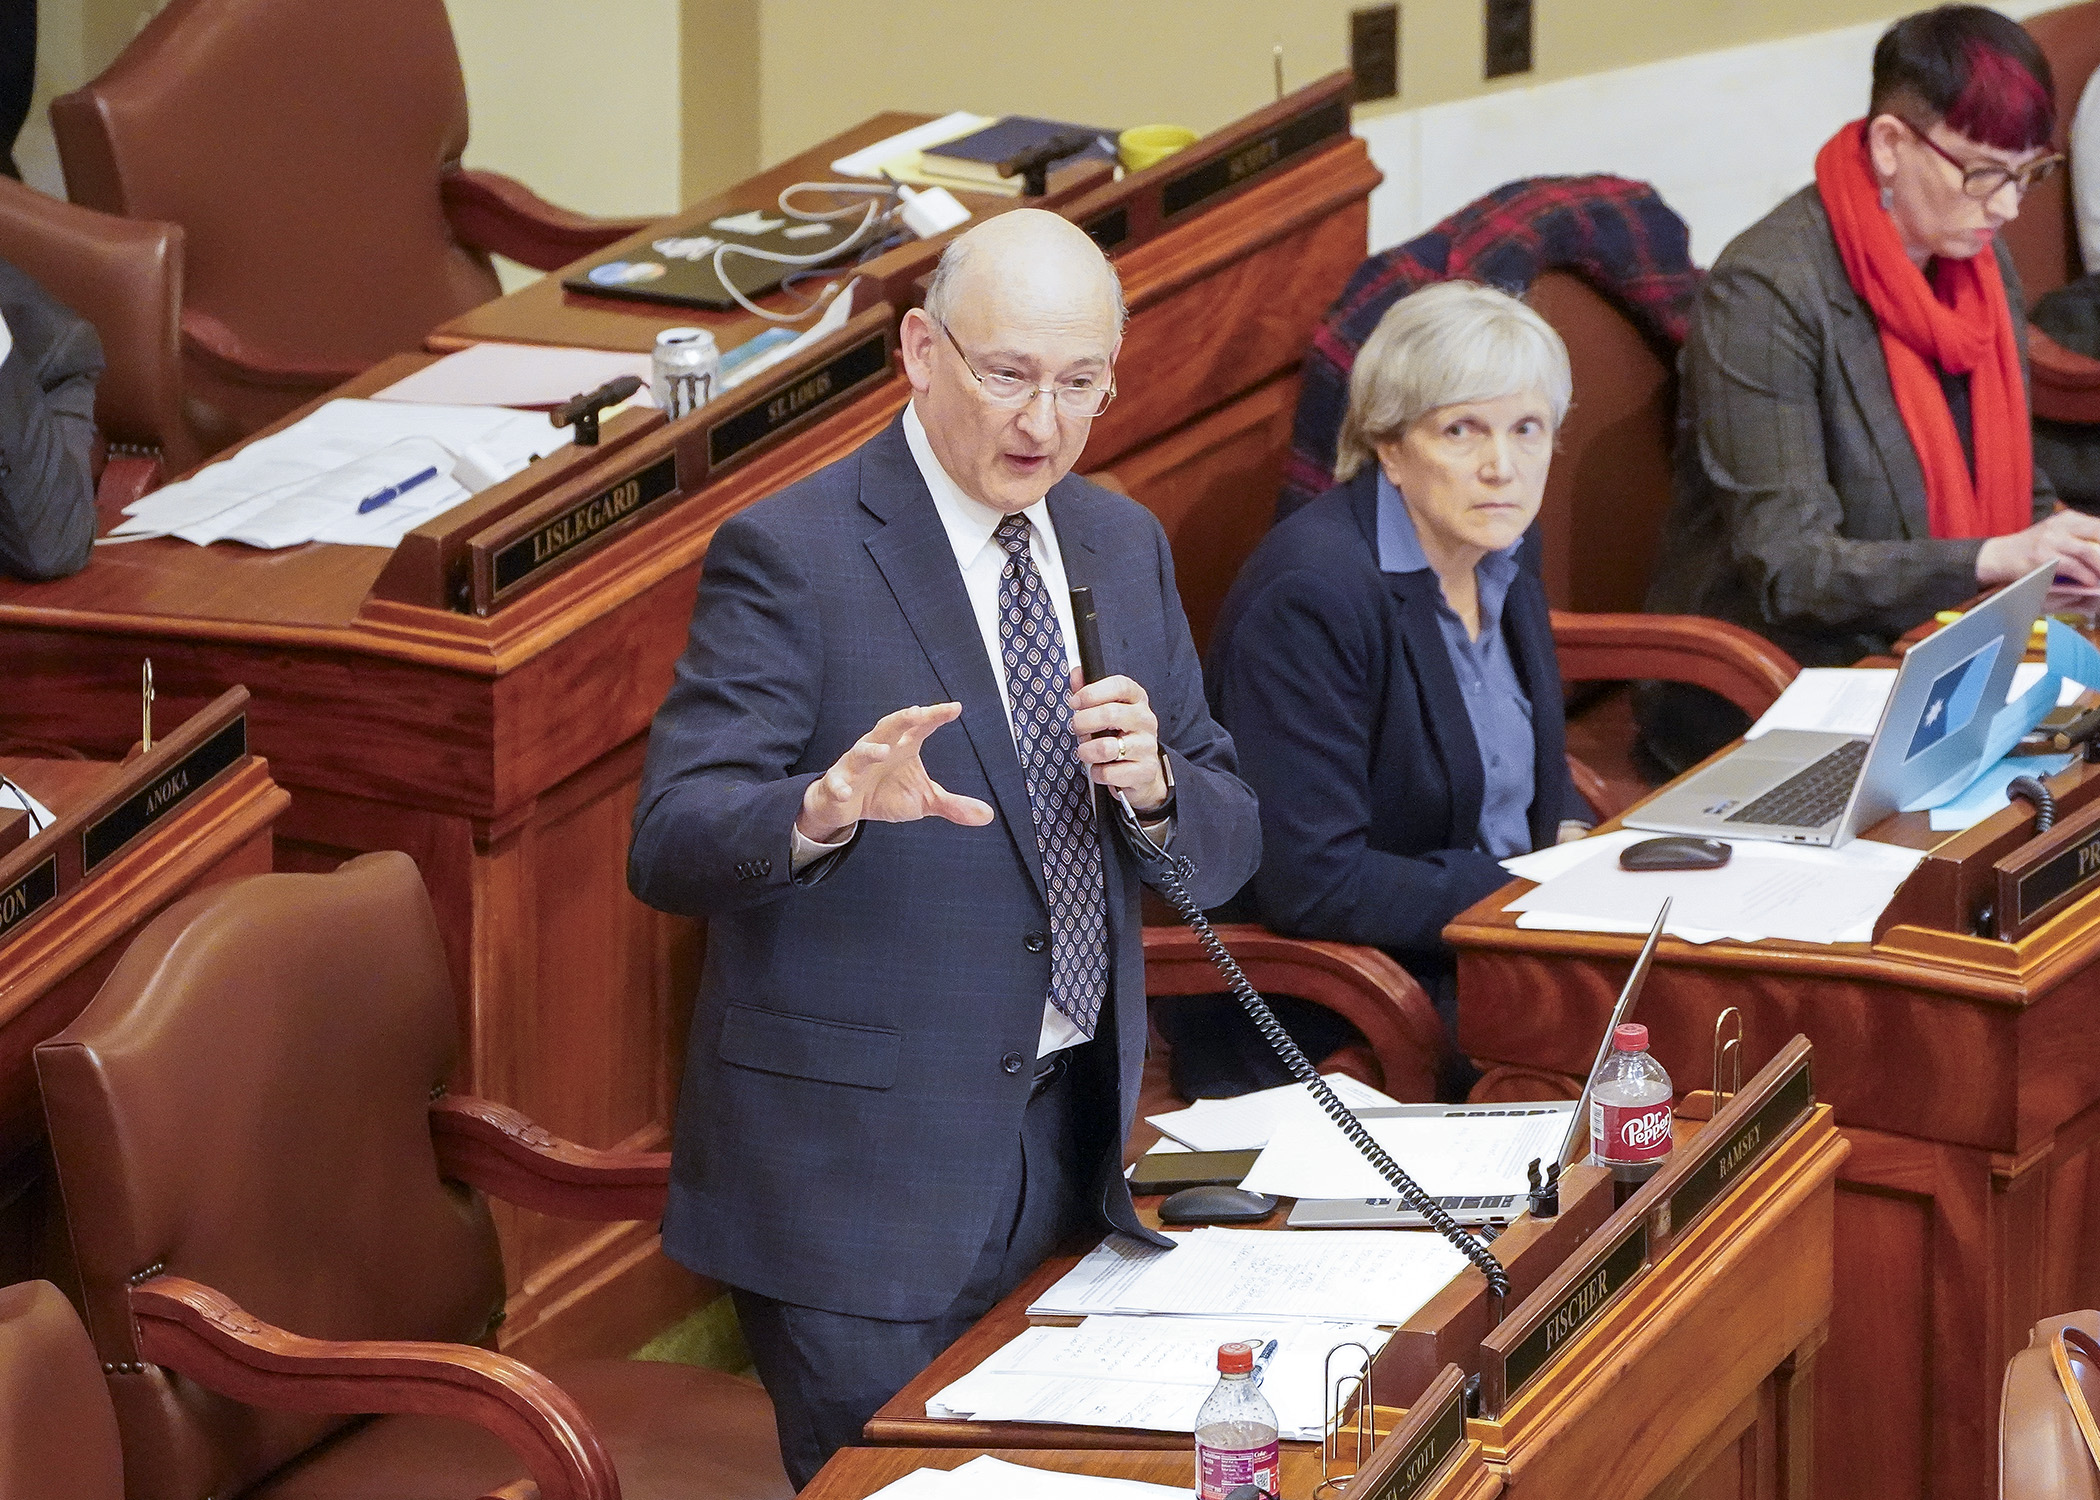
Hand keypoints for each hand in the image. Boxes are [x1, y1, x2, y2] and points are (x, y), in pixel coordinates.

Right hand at [796, 703, 993, 842]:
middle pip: (890, 728)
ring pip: (861, 752)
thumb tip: (987, 815)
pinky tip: (846, 793)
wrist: (846, 804)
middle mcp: (879, 747)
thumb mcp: (924, 800)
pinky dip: (840, 787)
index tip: (955, 708)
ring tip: (883, 752)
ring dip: (870, 750)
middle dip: (902, 720)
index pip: (921, 727)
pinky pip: (837, 783)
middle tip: (916, 713)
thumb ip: (953, 804)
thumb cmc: (887, 792)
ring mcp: (856, 765)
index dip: (936, 716)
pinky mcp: (838, 782)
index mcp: (902, 746)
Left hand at [1068, 669, 1170, 811]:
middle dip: (1083, 722)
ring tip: (1085, 751)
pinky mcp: (1144, 770)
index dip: (1092, 692)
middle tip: (1076, 728)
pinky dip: (1097, 773)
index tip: (1075, 702)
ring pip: (1107, 747)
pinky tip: (1100, 769)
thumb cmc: (1122, 736)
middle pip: (1110, 713)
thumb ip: (1090, 692)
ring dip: (1087, 751)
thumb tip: (1077, 673)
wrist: (1143, 771)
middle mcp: (1145, 720)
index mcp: (1137, 700)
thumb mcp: (1108, 710)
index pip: (1120, 685)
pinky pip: (1109, 772)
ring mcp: (1147, 746)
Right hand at [1977, 508, 2099, 587]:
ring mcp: (2051, 541)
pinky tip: (2091, 583)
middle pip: (2098, 534)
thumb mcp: (2057, 534)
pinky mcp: (2043, 558)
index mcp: (2068, 518)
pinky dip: (2086, 576)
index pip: (2099, 526)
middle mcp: (2060, 525)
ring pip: (2089, 551)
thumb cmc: (2033, 548)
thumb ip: (2081, 537)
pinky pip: (2072, 566)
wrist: (2000, 556)